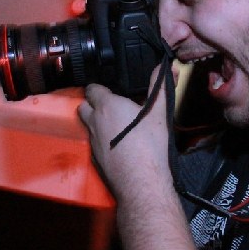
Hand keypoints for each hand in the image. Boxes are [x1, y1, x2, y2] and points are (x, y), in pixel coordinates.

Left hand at [77, 66, 172, 202]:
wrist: (140, 181)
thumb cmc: (149, 145)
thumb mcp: (158, 112)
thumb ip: (159, 87)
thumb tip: (165, 68)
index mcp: (107, 106)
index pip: (92, 88)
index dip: (100, 88)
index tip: (111, 90)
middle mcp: (94, 121)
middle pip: (84, 105)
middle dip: (93, 103)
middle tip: (111, 106)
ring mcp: (92, 141)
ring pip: (87, 125)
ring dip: (96, 122)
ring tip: (115, 124)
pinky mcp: (94, 157)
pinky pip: (93, 143)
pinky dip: (100, 140)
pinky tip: (116, 144)